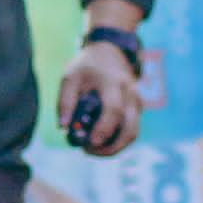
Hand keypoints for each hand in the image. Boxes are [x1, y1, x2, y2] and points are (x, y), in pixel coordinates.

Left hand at [56, 38, 145, 156]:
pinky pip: (133, 130)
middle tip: (89, 152)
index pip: (114, 110)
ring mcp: (137, 101)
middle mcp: (130, 93)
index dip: (103, 130)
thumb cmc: (87, 65)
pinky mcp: (138, 108)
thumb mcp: (70, 77)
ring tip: (93, 150)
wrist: (110, 50)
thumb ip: (65, 101)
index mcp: (113, 82)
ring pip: (134, 133)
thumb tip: (64, 127)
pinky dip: (118, 141)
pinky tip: (101, 143)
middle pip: (130, 128)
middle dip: (112, 147)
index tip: (89, 144)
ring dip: (116, 147)